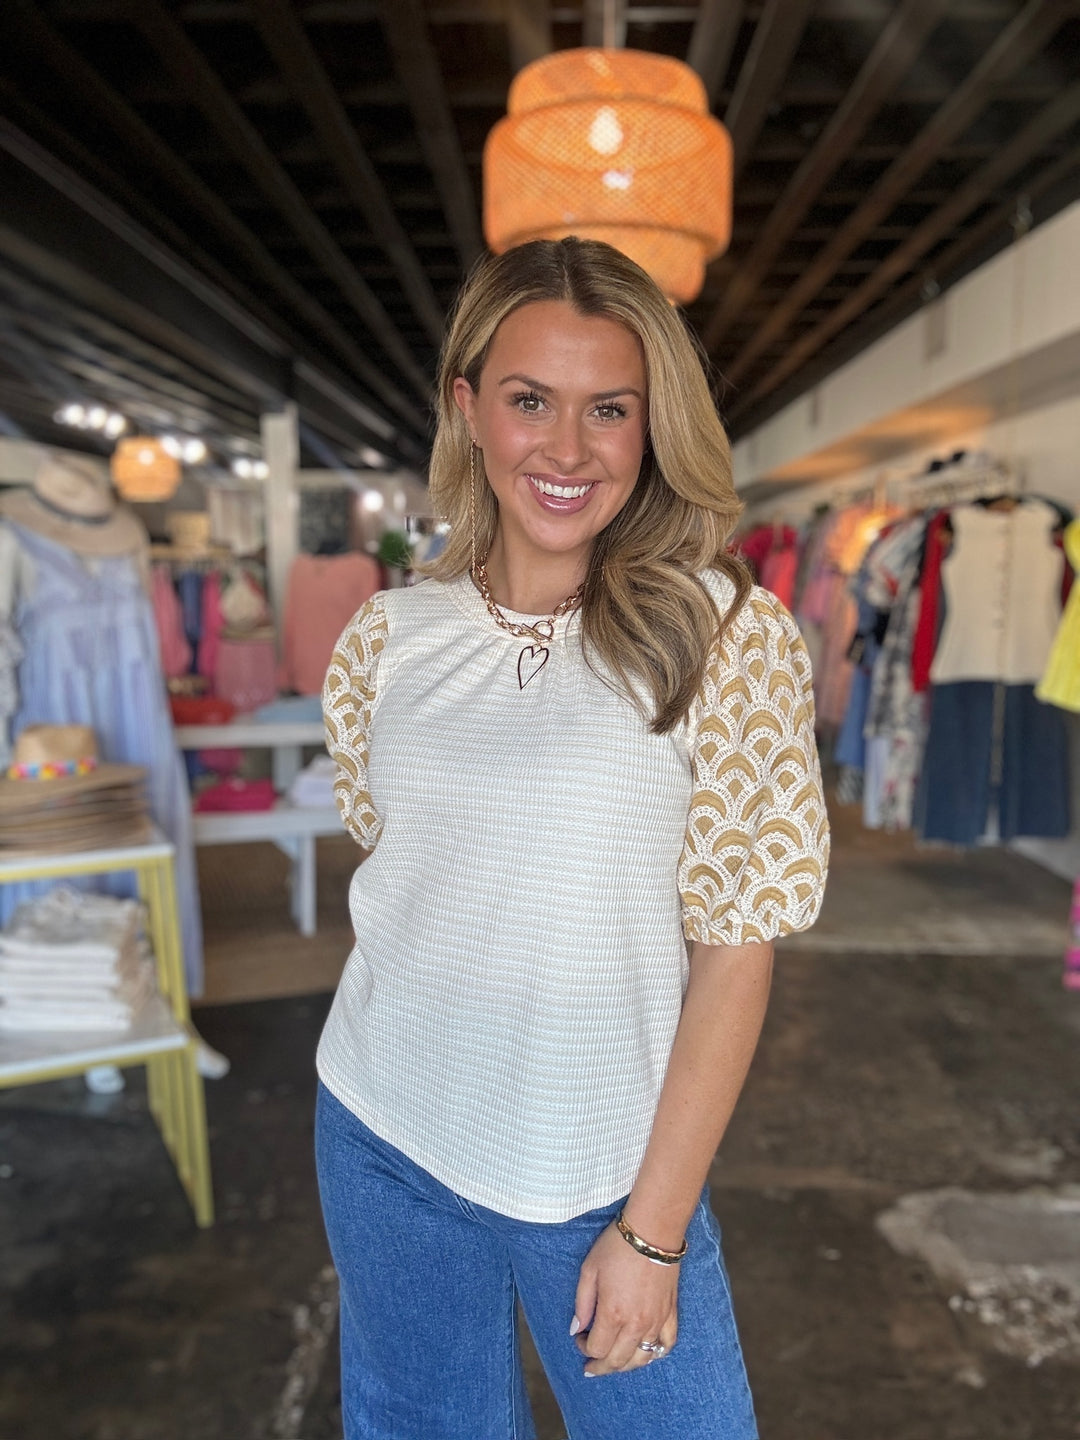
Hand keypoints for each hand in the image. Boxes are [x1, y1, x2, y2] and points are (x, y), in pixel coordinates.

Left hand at [571, 1220, 678, 1376]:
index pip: (597, 1348)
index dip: (584, 1348)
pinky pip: (666, 1345)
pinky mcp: (670, 1314)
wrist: (652, 1231)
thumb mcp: (589, 1270)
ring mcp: (656, 1321)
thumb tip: (577, 1329)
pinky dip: (656, 1354)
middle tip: (591, 1366)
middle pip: (617, 1361)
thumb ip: (582, 1303)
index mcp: (612, 1314)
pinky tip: (646, 1353)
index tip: (580, 1338)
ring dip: (626, 1366)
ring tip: (615, 1363)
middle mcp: (635, 1324)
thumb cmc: (617, 1247)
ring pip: (642, 1359)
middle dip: (601, 1367)